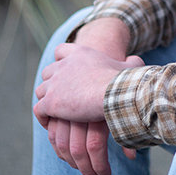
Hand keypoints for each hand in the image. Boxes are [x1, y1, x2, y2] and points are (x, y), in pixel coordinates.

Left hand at [34, 43, 144, 174]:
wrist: (116, 94)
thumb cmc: (125, 81)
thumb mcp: (130, 66)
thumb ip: (131, 62)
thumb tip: (135, 60)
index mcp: (81, 53)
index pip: (61, 50)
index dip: (60, 60)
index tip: (63, 69)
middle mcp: (64, 65)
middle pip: (47, 72)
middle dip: (51, 83)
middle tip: (59, 95)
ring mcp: (55, 84)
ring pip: (40, 91)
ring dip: (46, 100)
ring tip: (54, 112)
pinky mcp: (51, 102)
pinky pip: (39, 110)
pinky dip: (43, 117)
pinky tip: (51, 124)